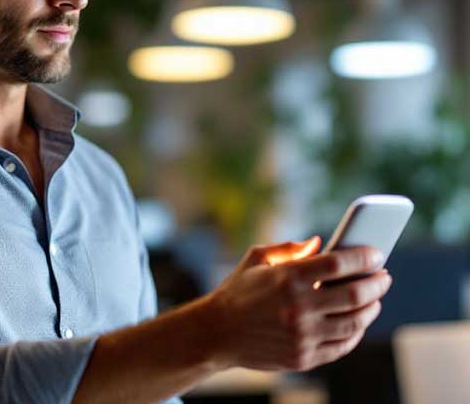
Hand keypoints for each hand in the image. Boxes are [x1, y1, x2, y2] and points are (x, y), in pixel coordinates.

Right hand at [205, 237, 391, 371]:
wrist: (217, 332)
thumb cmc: (239, 290)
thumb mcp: (257, 259)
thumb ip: (290, 249)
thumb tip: (320, 243)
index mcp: (288, 277)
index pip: (339, 264)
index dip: (363, 257)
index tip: (377, 254)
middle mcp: (298, 307)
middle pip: (355, 294)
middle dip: (377, 283)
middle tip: (384, 277)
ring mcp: (303, 335)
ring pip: (355, 322)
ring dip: (372, 308)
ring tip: (374, 298)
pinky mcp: (304, 357)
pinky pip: (343, 345)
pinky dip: (356, 332)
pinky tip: (358, 321)